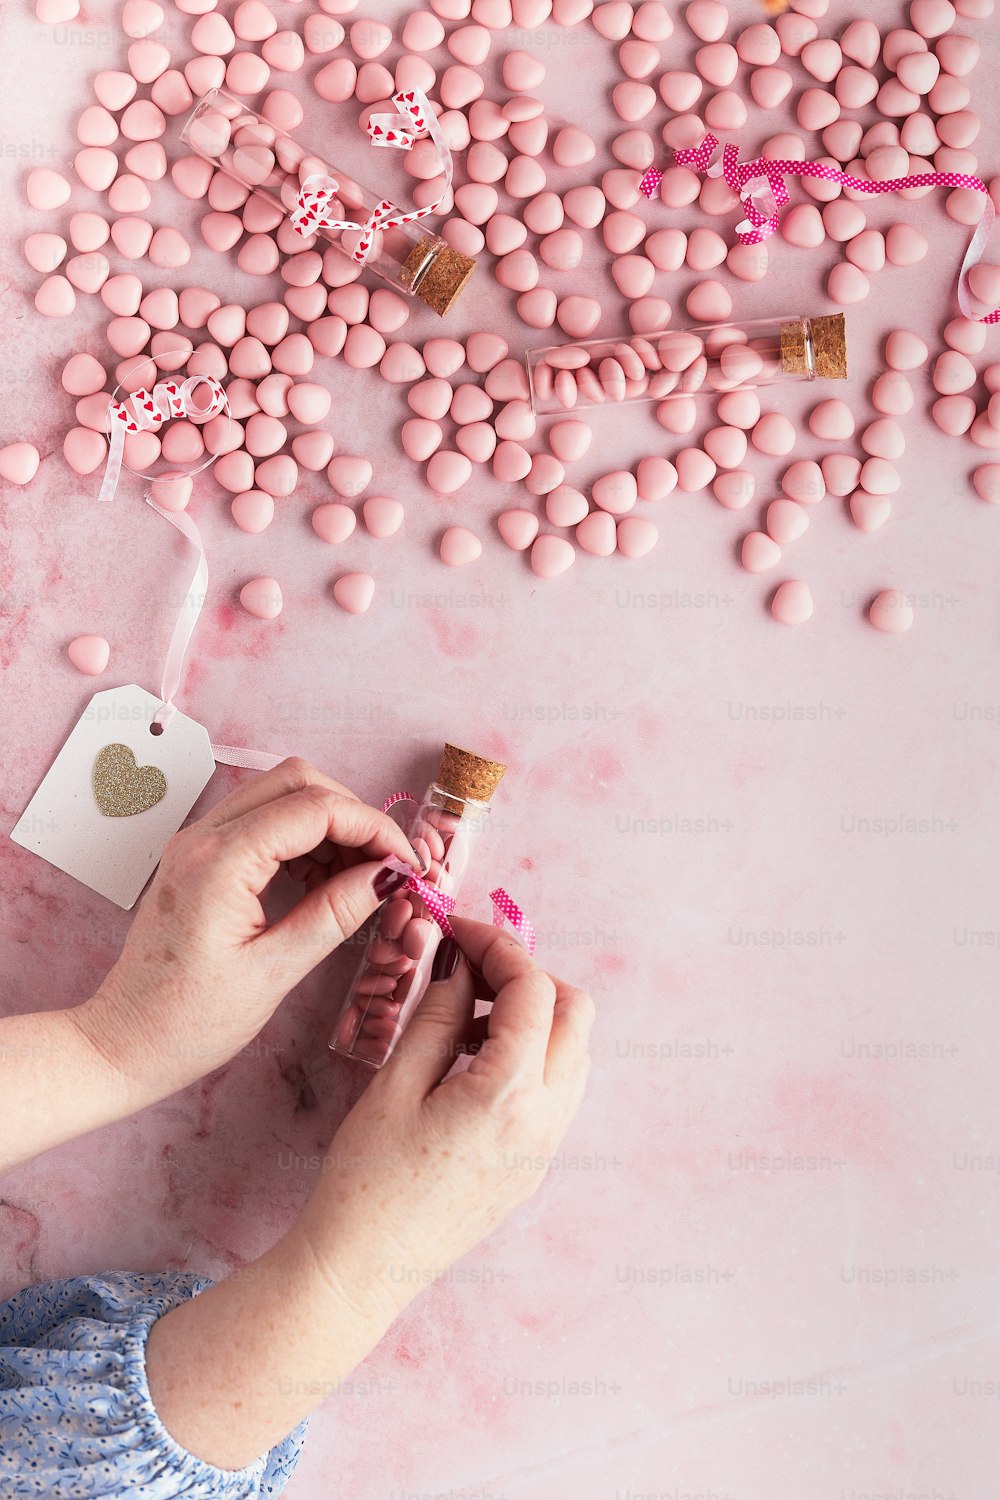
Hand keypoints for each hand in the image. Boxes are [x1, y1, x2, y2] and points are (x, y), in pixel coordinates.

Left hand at [78, 758, 419, 1098]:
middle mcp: (203, 837)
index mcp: (219, 862)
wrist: (122, 1044)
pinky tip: (327, 881)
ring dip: (330, 823)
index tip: (409, 862)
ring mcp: (197, 843)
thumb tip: (389, 875)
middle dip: (354, 814)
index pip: (316, 809)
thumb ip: (335, 913)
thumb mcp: (274, 972)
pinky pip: (262, 821)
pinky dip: (304, 837)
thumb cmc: (187, 1022)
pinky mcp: (200, 858)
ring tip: (362, 878)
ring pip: (281, 794)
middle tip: (389, 863)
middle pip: (298, 781)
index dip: (374, 827)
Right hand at [143, 918, 594, 1469]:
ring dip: (532, 1015)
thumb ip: (440, 1015)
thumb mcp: (396, 1084)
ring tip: (464, 1016)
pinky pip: (557, 1087)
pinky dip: (530, 1054)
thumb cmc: (365, 1180)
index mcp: (509, 1094)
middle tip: (470, 967)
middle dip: (528, 976)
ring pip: (572, 1050)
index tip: (460, 929)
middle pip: (574, 1012)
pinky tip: (472, 1059)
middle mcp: (545, 1120)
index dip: (498, 946)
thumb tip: (462, 967)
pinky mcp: (535, 1164)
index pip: (532, 990)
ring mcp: (546, 1146)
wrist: (364, 1269)